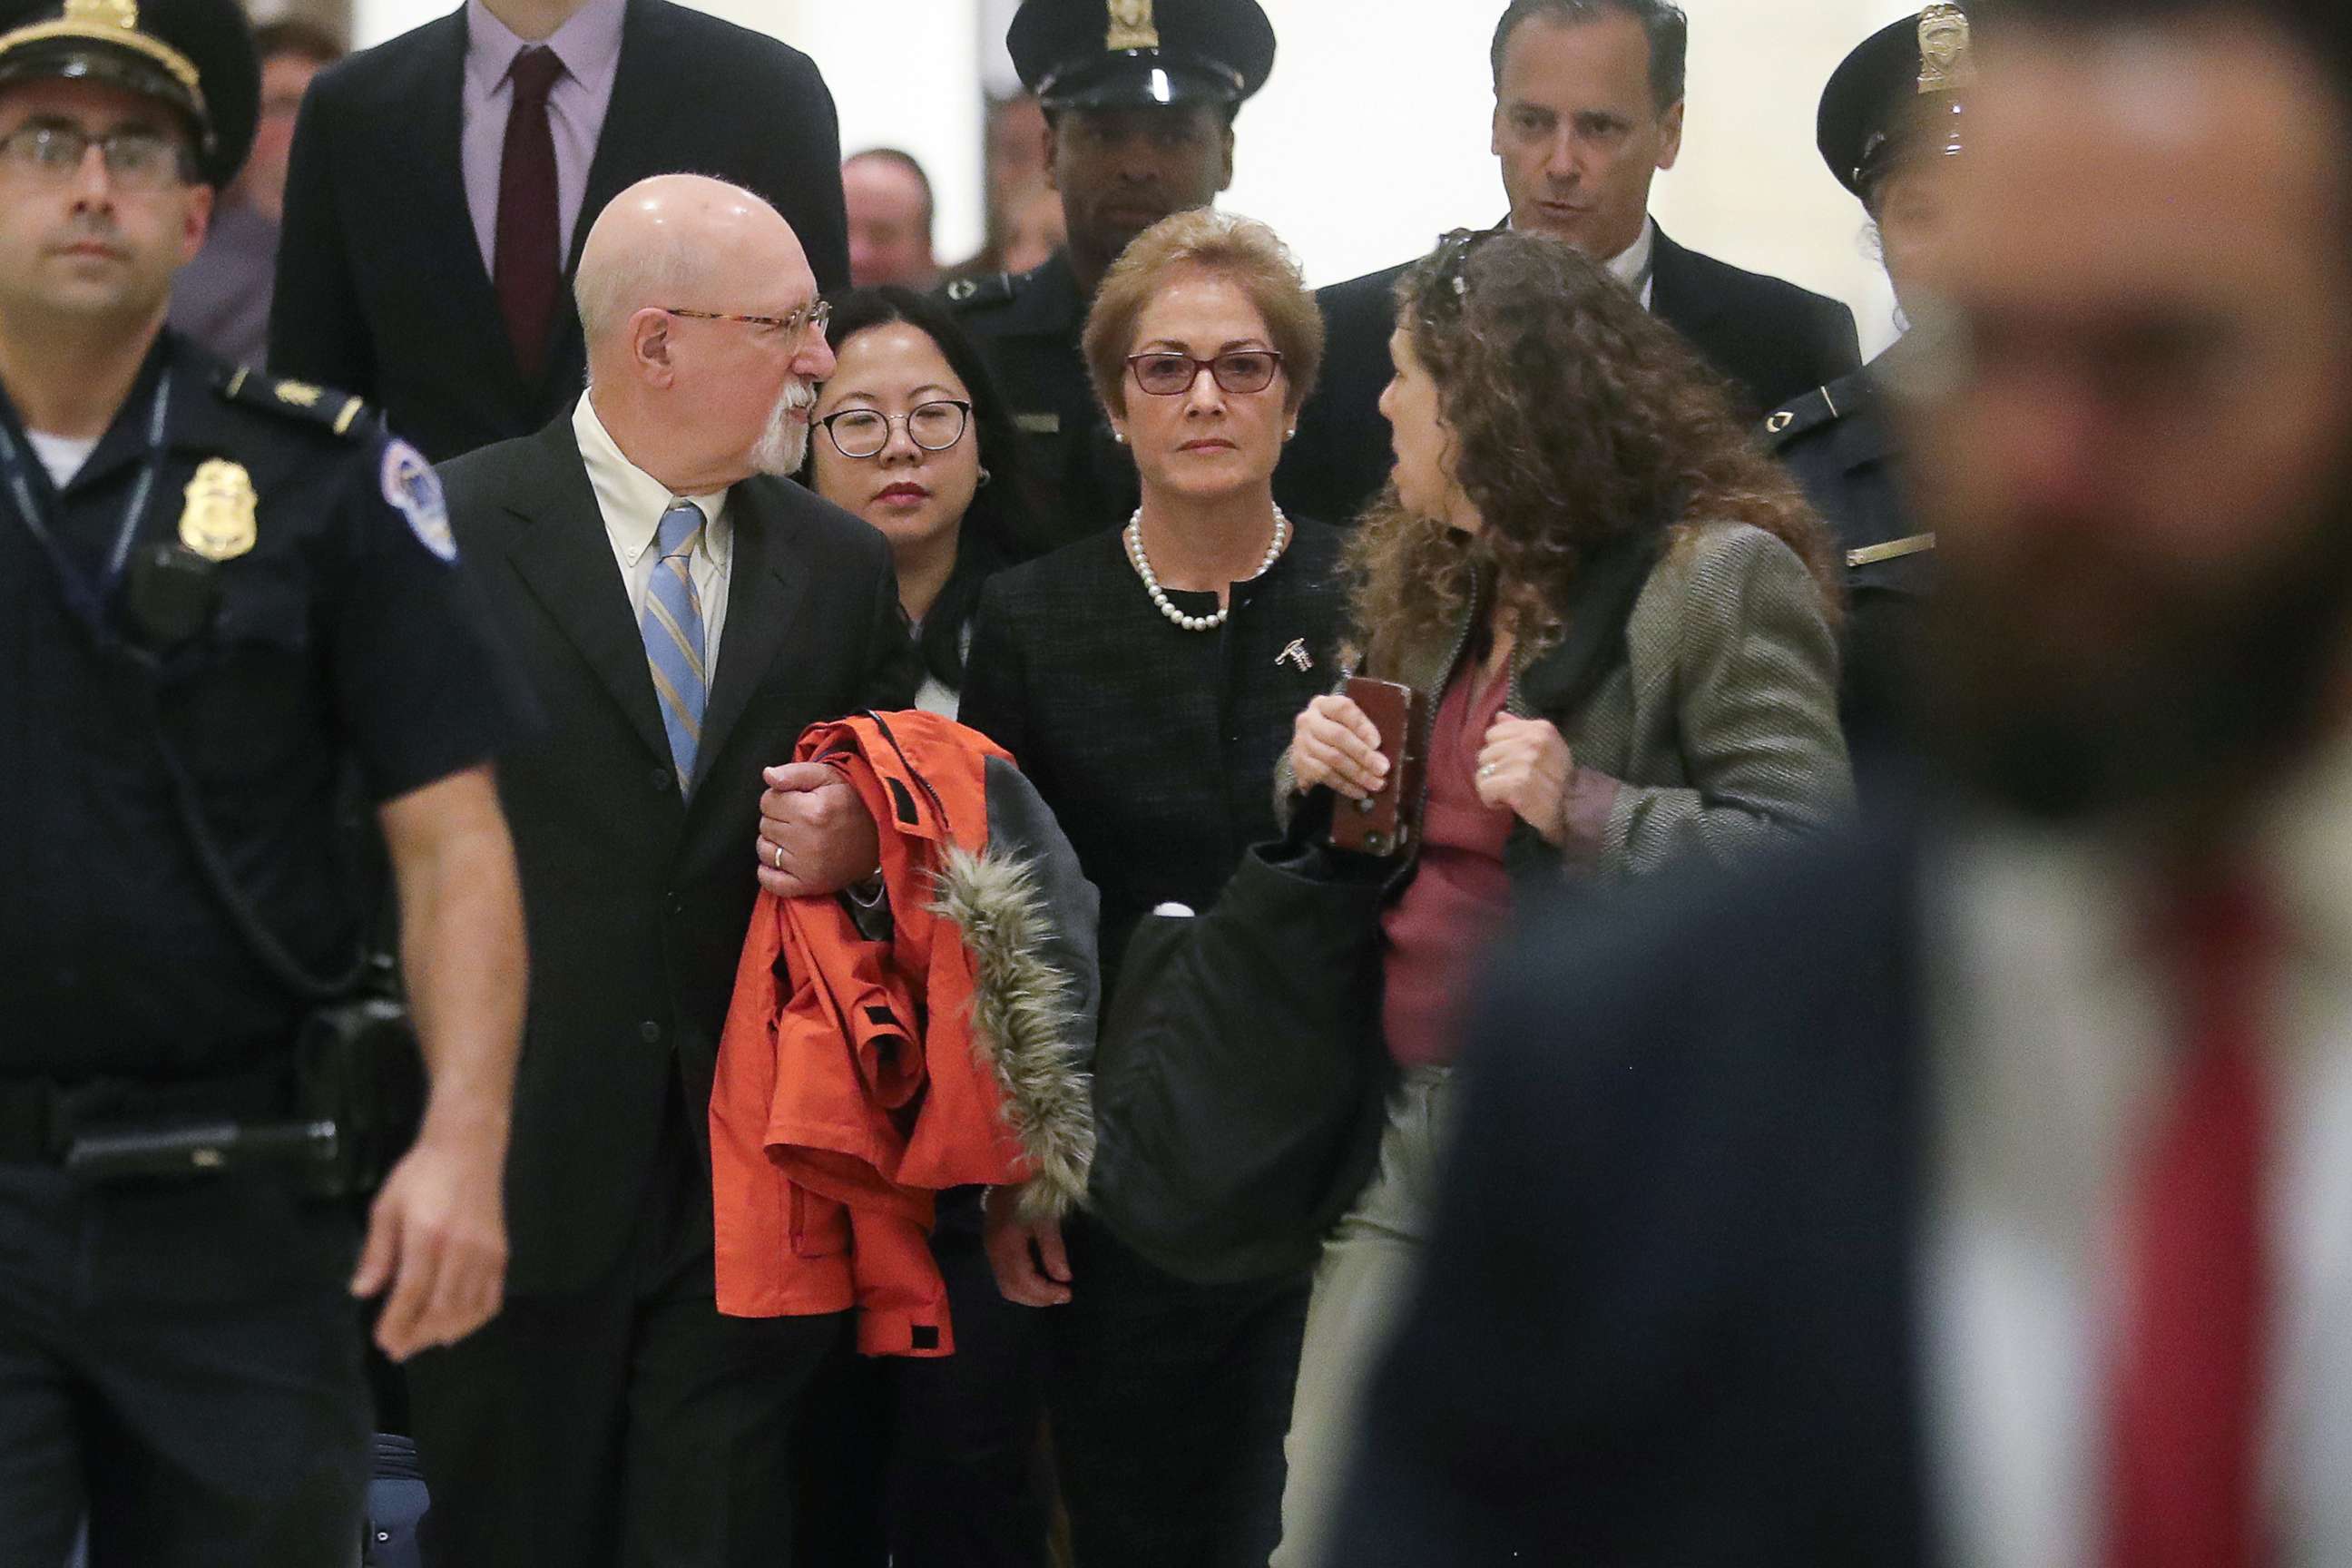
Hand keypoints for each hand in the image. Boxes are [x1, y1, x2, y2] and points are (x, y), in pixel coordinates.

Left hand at [351, 1122, 507, 1361]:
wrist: (468, 1147)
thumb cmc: (421, 1174)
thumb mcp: (387, 1206)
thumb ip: (377, 1251)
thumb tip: (362, 1292)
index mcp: (427, 1234)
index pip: (412, 1291)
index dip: (397, 1323)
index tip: (383, 1342)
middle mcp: (460, 1247)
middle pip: (442, 1307)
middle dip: (418, 1335)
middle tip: (398, 1350)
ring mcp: (486, 1252)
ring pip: (468, 1308)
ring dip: (444, 1332)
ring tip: (421, 1340)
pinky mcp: (501, 1253)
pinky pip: (492, 1298)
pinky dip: (474, 1320)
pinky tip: (455, 1328)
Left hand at [755, 763, 881, 897]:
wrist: (879, 843)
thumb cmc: (852, 806)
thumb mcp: (830, 778)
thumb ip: (796, 772)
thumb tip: (767, 775)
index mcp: (813, 811)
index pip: (768, 800)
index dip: (780, 797)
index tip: (797, 801)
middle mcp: (807, 840)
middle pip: (765, 824)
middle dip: (778, 818)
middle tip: (800, 819)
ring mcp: (806, 867)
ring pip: (764, 850)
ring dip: (773, 843)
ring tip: (795, 838)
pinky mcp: (807, 885)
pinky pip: (769, 881)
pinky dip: (769, 872)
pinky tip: (783, 861)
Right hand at [982, 1184, 1072, 1307]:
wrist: (1007, 1175)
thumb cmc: (1031, 1195)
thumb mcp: (1047, 1218)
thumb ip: (1054, 1249)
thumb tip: (1064, 1278)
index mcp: (1007, 1244)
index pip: (1024, 1281)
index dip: (1045, 1292)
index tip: (1067, 1293)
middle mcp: (994, 1253)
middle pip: (1012, 1290)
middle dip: (1038, 1299)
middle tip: (1061, 1296)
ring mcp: (990, 1253)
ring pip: (1006, 1288)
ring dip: (1029, 1296)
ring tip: (1051, 1293)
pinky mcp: (992, 1251)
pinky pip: (1004, 1279)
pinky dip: (1021, 1287)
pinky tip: (1037, 1283)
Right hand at [1288, 694, 1387, 800]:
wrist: (1309, 746)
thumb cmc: (1337, 731)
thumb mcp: (1347, 722)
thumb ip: (1363, 729)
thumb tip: (1383, 751)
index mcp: (1324, 704)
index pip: (1343, 709)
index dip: (1361, 725)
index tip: (1378, 743)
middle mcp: (1308, 720)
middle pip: (1338, 736)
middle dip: (1364, 754)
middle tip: (1383, 769)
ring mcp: (1302, 742)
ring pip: (1333, 759)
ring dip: (1358, 773)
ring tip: (1376, 784)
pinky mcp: (1299, 763)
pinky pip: (1325, 775)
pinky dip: (1345, 785)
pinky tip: (1360, 791)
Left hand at [1475, 715, 1572, 844]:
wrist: (1574, 808)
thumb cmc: (1558, 778)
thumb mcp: (1547, 747)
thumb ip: (1521, 729)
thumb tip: (1499, 716)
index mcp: (1540, 729)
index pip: (1493, 734)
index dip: (1500, 753)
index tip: (1514, 766)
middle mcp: (1532, 742)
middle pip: (1485, 753)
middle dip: (1495, 771)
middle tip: (1513, 782)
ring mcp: (1525, 762)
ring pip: (1483, 772)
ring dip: (1494, 787)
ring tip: (1512, 793)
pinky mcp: (1517, 784)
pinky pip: (1484, 788)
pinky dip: (1491, 800)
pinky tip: (1506, 803)